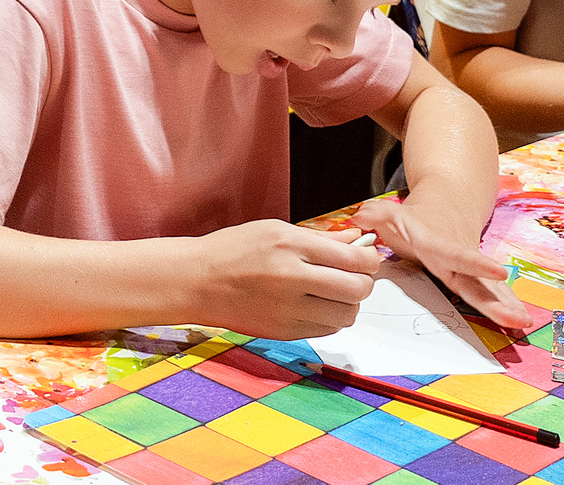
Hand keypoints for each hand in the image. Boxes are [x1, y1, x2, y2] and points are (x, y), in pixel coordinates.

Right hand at [185, 218, 380, 338]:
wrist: (194, 282)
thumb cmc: (230, 251)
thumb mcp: (273, 230)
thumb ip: (320, 238)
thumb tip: (357, 240)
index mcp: (289, 246)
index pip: (354, 259)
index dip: (369, 259)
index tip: (365, 258)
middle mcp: (291, 278)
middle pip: (358, 289)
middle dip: (363, 282)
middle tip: (353, 276)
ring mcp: (288, 309)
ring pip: (347, 314)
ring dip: (347, 303)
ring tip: (331, 292)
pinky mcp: (285, 332)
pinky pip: (327, 330)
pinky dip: (328, 318)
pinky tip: (313, 305)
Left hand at [350, 193, 534, 331]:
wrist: (448, 204)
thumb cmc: (415, 218)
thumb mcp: (391, 213)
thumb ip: (375, 216)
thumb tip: (359, 219)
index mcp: (437, 244)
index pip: (455, 255)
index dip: (475, 264)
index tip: (499, 271)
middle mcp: (459, 258)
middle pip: (478, 281)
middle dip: (497, 300)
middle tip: (516, 318)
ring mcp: (470, 268)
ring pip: (490, 288)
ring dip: (507, 305)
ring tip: (523, 323)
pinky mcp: (477, 277)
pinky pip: (494, 292)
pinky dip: (507, 305)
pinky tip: (521, 321)